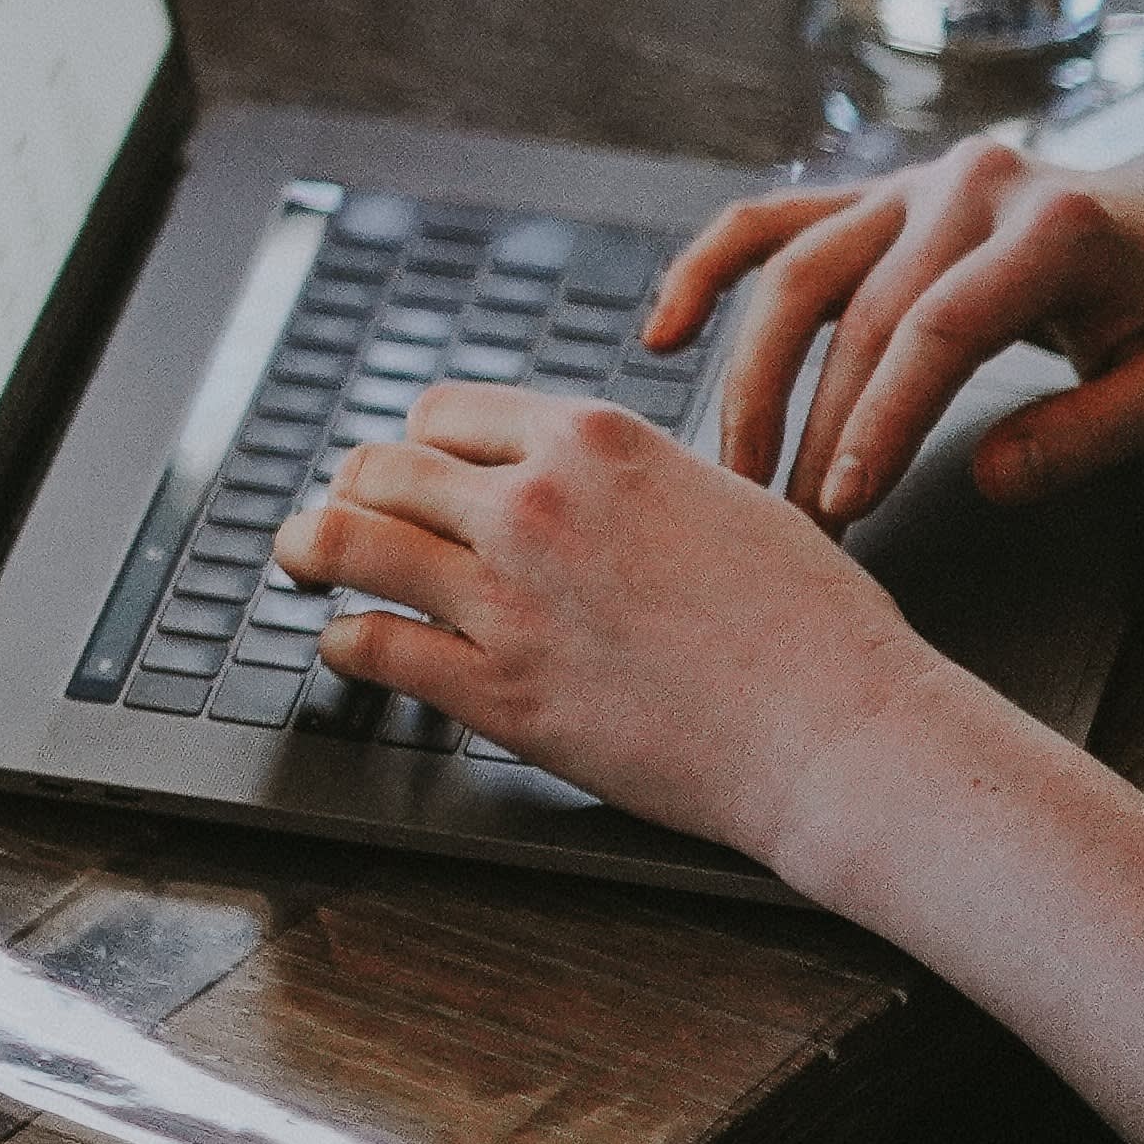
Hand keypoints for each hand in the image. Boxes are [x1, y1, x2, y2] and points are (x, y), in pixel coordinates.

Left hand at [277, 382, 968, 868]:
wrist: (842, 731)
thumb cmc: (813, 624)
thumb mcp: (723, 495)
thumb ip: (631, 478)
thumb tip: (582, 475)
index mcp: (592, 439)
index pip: (446, 412)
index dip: (421, 445)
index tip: (414, 472)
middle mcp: (534, 502)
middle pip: (379, 466)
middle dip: (355, 489)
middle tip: (341, 514)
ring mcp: (507, 595)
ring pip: (345, 539)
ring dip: (310, 548)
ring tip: (301, 560)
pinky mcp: (497, 688)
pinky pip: (371, 645)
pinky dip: (344, 642)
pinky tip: (349, 647)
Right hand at [660, 137, 1143, 521]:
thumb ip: (1098, 430)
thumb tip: (989, 477)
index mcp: (1054, 225)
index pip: (941, 326)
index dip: (885, 416)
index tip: (849, 501)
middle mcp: (968, 184)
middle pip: (859, 311)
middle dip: (817, 424)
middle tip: (794, 524)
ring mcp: (909, 182)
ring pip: (795, 270)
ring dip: (754, 375)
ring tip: (739, 469)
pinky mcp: (869, 195)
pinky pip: (767, 223)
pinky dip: (705, 271)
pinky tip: (664, 335)